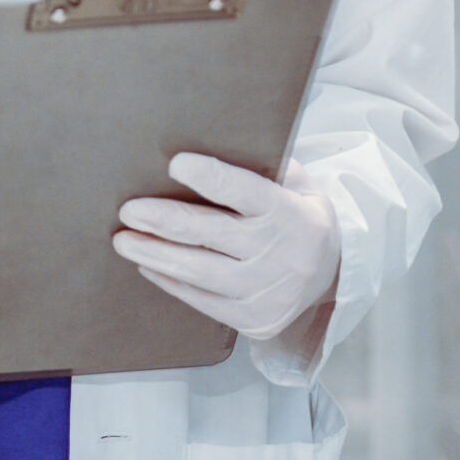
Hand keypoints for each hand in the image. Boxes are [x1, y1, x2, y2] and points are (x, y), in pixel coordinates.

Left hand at [111, 153, 338, 339]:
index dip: (210, 178)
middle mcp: (280, 253)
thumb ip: (264, 167)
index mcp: (290, 213)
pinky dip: (171, 281)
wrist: (335, 276)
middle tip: (129, 210)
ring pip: (200, 271)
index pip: (246, 191)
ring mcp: (267, 291)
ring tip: (125, 240)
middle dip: (165, 220)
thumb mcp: (298, 186)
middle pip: (212, 234)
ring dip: (156, 254)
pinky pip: (203, 300)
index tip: (175, 164)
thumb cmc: (300, 217)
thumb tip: (210, 141)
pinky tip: (149, 265)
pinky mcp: (255, 319)